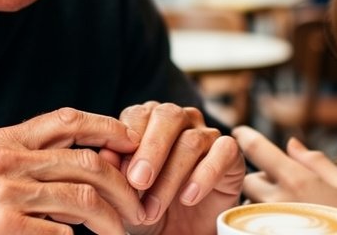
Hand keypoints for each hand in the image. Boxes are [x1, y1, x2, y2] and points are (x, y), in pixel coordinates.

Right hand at [0, 108, 146, 234]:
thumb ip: (33, 156)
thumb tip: (94, 157)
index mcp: (4, 139)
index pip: (68, 119)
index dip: (108, 127)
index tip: (133, 142)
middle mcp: (5, 160)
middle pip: (87, 163)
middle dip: (124, 187)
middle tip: (140, 207)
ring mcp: (3, 194)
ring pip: (83, 200)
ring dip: (111, 220)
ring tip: (120, 231)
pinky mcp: (2, 228)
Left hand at [101, 101, 244, 234]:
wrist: (178, 231)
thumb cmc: (146, 205)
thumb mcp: (124, 193)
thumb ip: (114, 171)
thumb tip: (106, 155)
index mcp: (148, 120)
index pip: (137, 114)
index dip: (127, 142)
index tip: (118, 174)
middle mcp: (179, 120)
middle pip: (168, 116)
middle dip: (150, 150)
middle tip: (138, 181)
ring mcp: (206, 134)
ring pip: (192, 140)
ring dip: (170, 177)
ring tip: (153, 209)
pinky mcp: (230, 153)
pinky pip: (223, 152)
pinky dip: (205, 175)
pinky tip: (188, 197)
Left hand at [232, 125, 336, 232]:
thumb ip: (315, 161)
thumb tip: (291, 143)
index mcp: (297, 180)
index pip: (257, 149)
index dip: (244, 136)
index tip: (238, 132)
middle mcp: (278, 201)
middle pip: (248, 179)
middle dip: (260, 179)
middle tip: (282, 188)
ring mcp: (270, 222)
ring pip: (249, 203)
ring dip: (260, 202)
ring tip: (288, 211)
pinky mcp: (265, 234)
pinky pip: (251, 224)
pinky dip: (262, 219)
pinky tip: (283, 223)